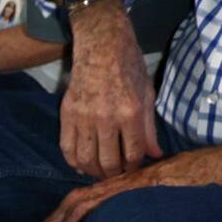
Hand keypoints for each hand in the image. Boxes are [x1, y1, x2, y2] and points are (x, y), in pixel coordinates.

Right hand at [60, 0, 162, 177]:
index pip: (132, 154)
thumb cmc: (128, 67)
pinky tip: (80, 165)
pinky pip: (67, 146)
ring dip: (93, 171)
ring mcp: (84, 117)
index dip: (133, 167)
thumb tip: (154, 154)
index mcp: (130, 112)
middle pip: (108, 161)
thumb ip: (149, 128)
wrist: (101, 46)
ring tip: (99, 172)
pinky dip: (73, 161)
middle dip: (113, 174)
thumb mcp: (146, 95)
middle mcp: (106, 117)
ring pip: (86, 158)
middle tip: (116, 175)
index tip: (133, 169)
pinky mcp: (67, 114)